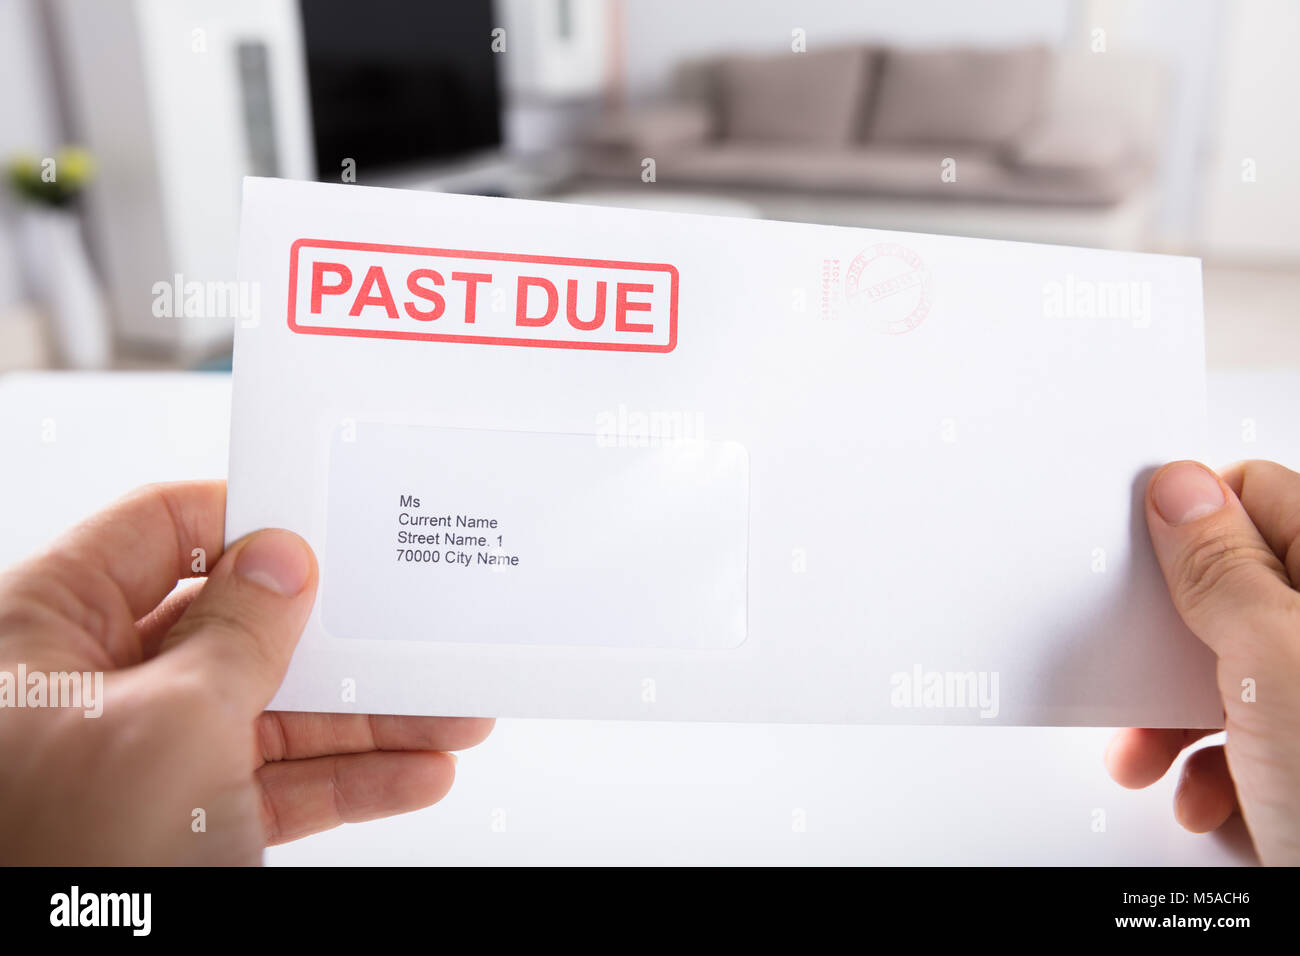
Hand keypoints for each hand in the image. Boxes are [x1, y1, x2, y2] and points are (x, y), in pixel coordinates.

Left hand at [0, 481, 491, 863]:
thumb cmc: (59, 857)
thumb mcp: (172, 721)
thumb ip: (239, 631)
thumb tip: (281, 561)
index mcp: (49, 628)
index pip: (158, 531)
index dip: (246, 520)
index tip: (329, 523)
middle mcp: (92, 684)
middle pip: (236, 628)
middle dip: (338, 641)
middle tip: (411, 631)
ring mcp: (138, 755)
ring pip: (270, 712)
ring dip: (367, 720)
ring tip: (450, 713)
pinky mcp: (178, 820)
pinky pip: (275, 784)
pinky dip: (346, 782)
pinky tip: (414, 773)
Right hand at [1106, 460, 1299, 864]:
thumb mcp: (1276, 664)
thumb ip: (1223, 571)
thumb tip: (1180, 491)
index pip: (1258, 498)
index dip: (1190, 521)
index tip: (1136, 554)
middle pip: (1229, 593)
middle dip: (1169, 639)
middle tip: (1140, 661)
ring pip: (1223, 676)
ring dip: (1172, 720)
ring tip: (1152, 754)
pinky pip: (1240, 743)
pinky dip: (1208, 773)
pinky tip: (1209, 798)